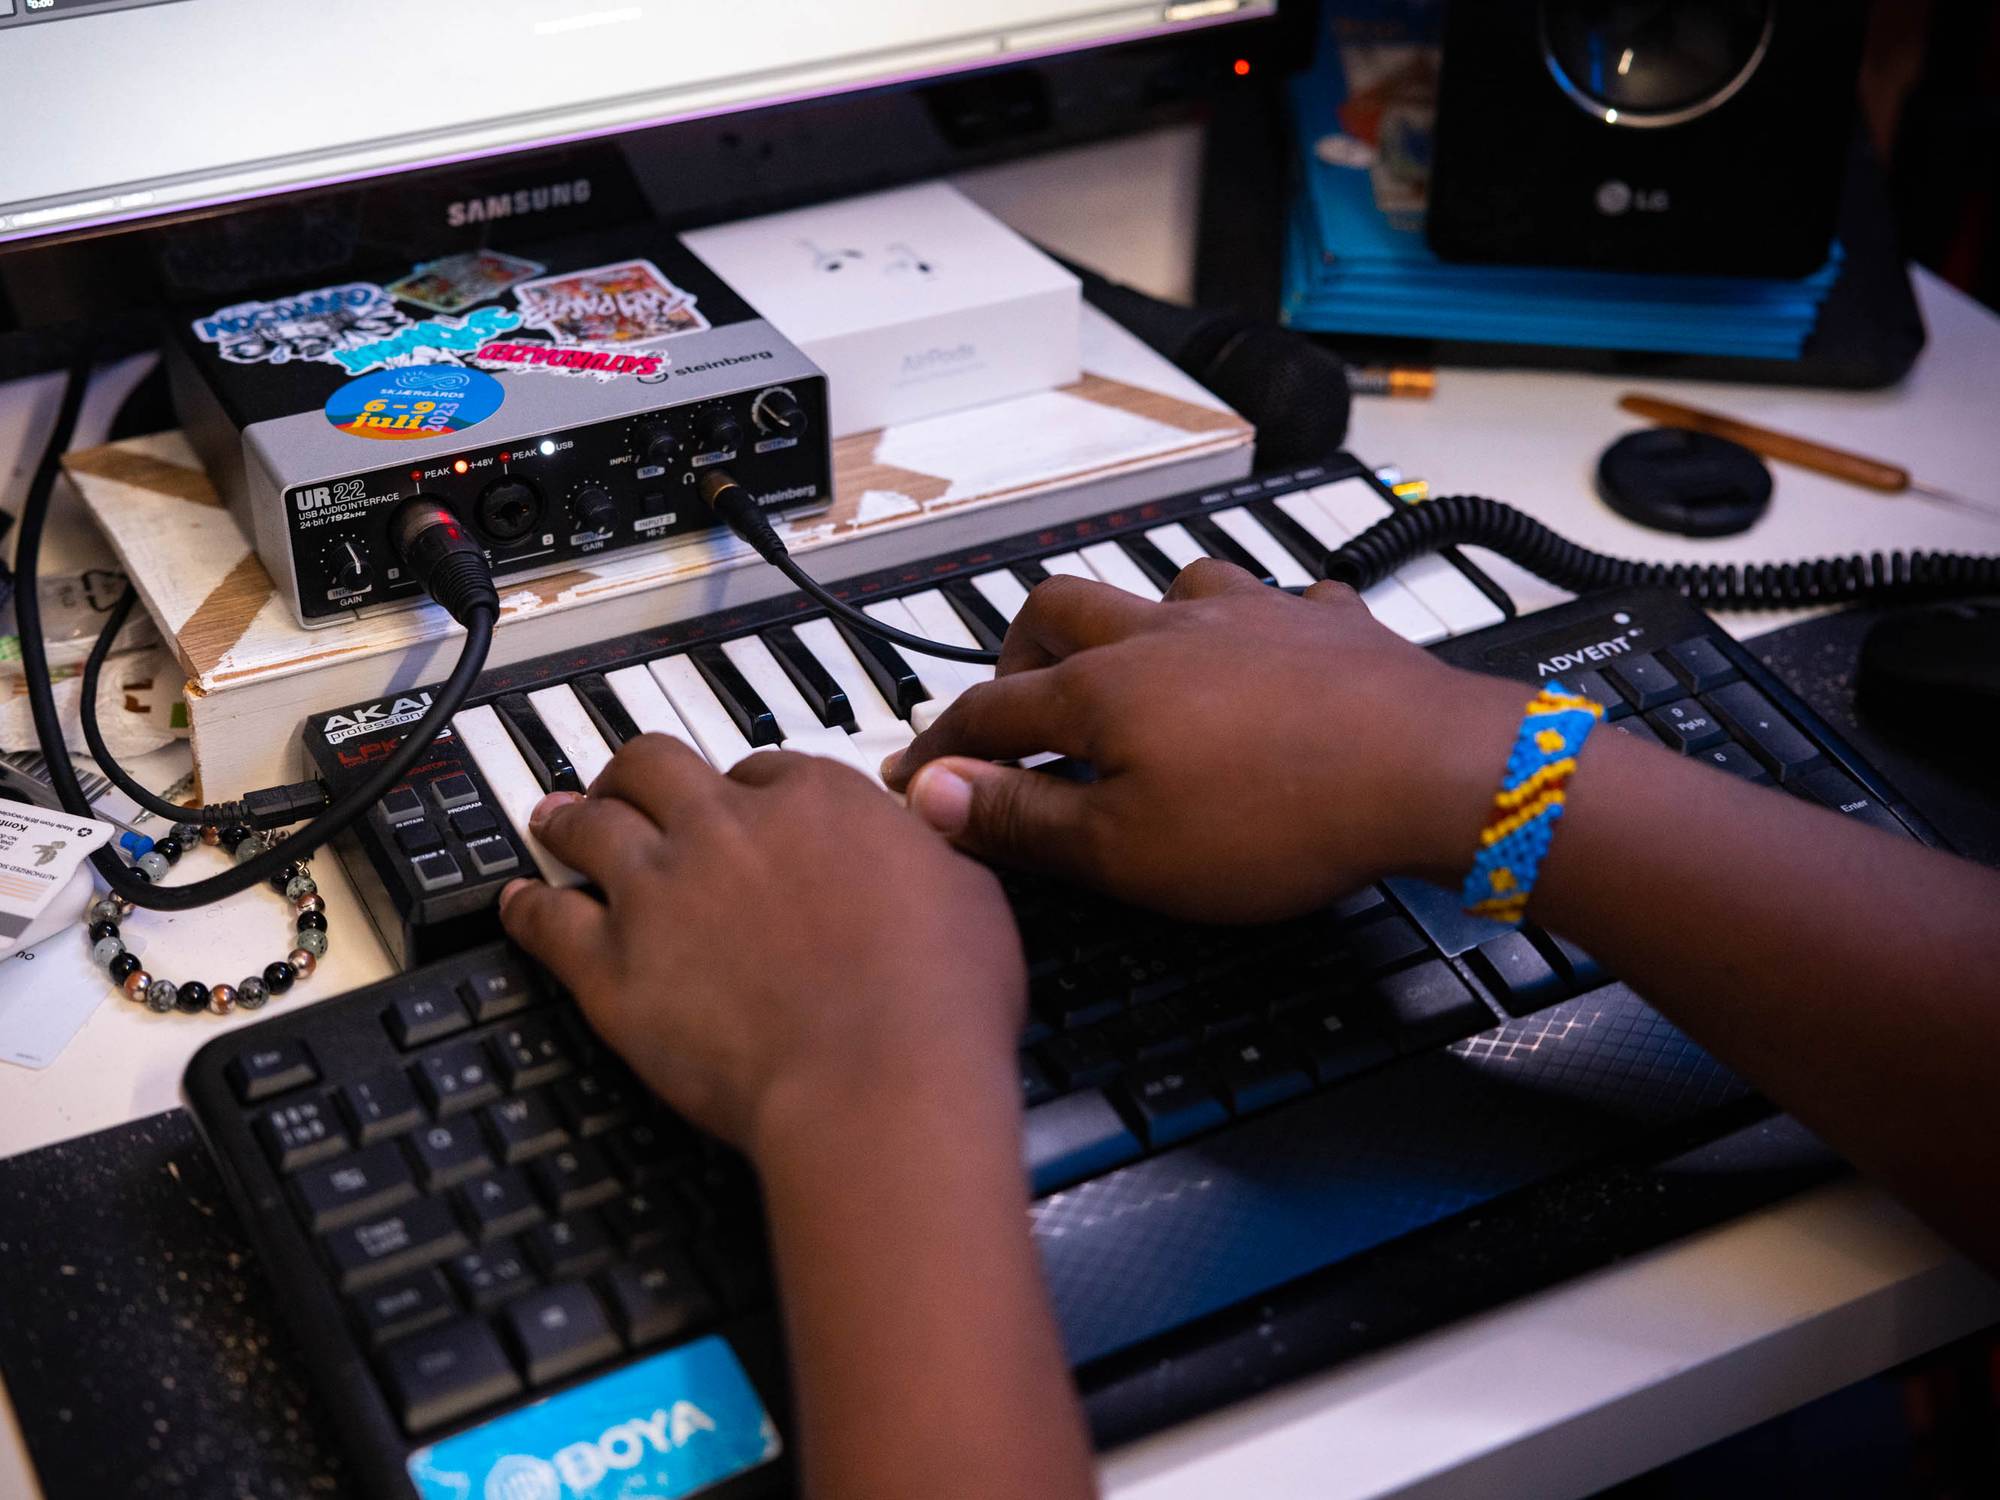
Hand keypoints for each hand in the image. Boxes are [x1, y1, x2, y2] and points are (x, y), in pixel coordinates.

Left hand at [499, 738, 1026, 1155]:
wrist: (878, 1082)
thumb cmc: (939, 1001)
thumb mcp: (971, 892)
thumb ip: (928, 852)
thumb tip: (924, 839)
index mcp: (816, 798)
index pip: (761, 768)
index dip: (747, 790)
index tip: (744, 811)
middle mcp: (726, 827)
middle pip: (655, 765)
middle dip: (638, 771)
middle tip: (628, 783)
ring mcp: (660, 892)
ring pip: (589, 824)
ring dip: (568, 818)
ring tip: (553, 819)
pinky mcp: (612, 968)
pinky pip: (547, 920)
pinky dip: (525, 908)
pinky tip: (516, 905)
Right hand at [883, 560, 1522, 921]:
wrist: (1428, 769)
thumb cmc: (1277, 819)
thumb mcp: (1125, 850)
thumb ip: (1023, 817)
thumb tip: (935, 795)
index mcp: (1102, 689)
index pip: (989, 712)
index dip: (942, 749)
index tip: (914, 777)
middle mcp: (1164, 632)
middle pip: (1060, 610)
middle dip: (1020, 654)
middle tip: (1016, 703)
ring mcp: (1249, 616)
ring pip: (1165, 587)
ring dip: (1132, 622)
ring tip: (1134, 667)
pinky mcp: (1325, 622)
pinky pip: (1273, 599)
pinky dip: (1247, 626)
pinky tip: (1261, 653)